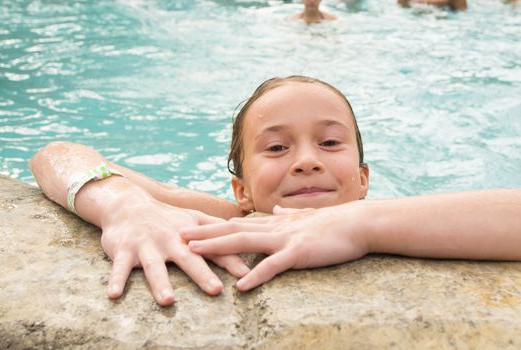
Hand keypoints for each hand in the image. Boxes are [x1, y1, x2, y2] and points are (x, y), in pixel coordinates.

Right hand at [100, 196, 249, 305]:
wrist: (128, 205)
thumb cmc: (167, 218)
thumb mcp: (193, 218)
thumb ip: (217, 228)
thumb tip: (247, 233)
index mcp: (189, 235)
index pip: (213, 249)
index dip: (231, 261)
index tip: (246, 275)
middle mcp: (170, 240)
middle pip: (188, 258)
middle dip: (201, 274)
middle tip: (215, 290)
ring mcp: (147, 246)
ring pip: (154, 267)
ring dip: (160, 283)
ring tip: (168, 300)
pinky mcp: (124, 251)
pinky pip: (120, 268)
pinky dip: (116, 280)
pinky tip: (114, 295)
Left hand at [180, 204, 368, 291]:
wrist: (358, 222)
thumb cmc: (333, 222)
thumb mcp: (304, 216)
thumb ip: (286, 215)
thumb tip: (274, 210)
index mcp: (275, 223)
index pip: (237, 223)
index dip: (212, 226)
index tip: (192, 226)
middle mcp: (274, 228)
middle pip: (232, 229)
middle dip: (204, 234)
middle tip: (178, 235)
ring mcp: (285, 239)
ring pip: (244, 242)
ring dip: (217, 247)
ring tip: (193, 252)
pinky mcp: (299, 252)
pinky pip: (274, 265)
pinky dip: (256, 275)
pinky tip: (240, 286)